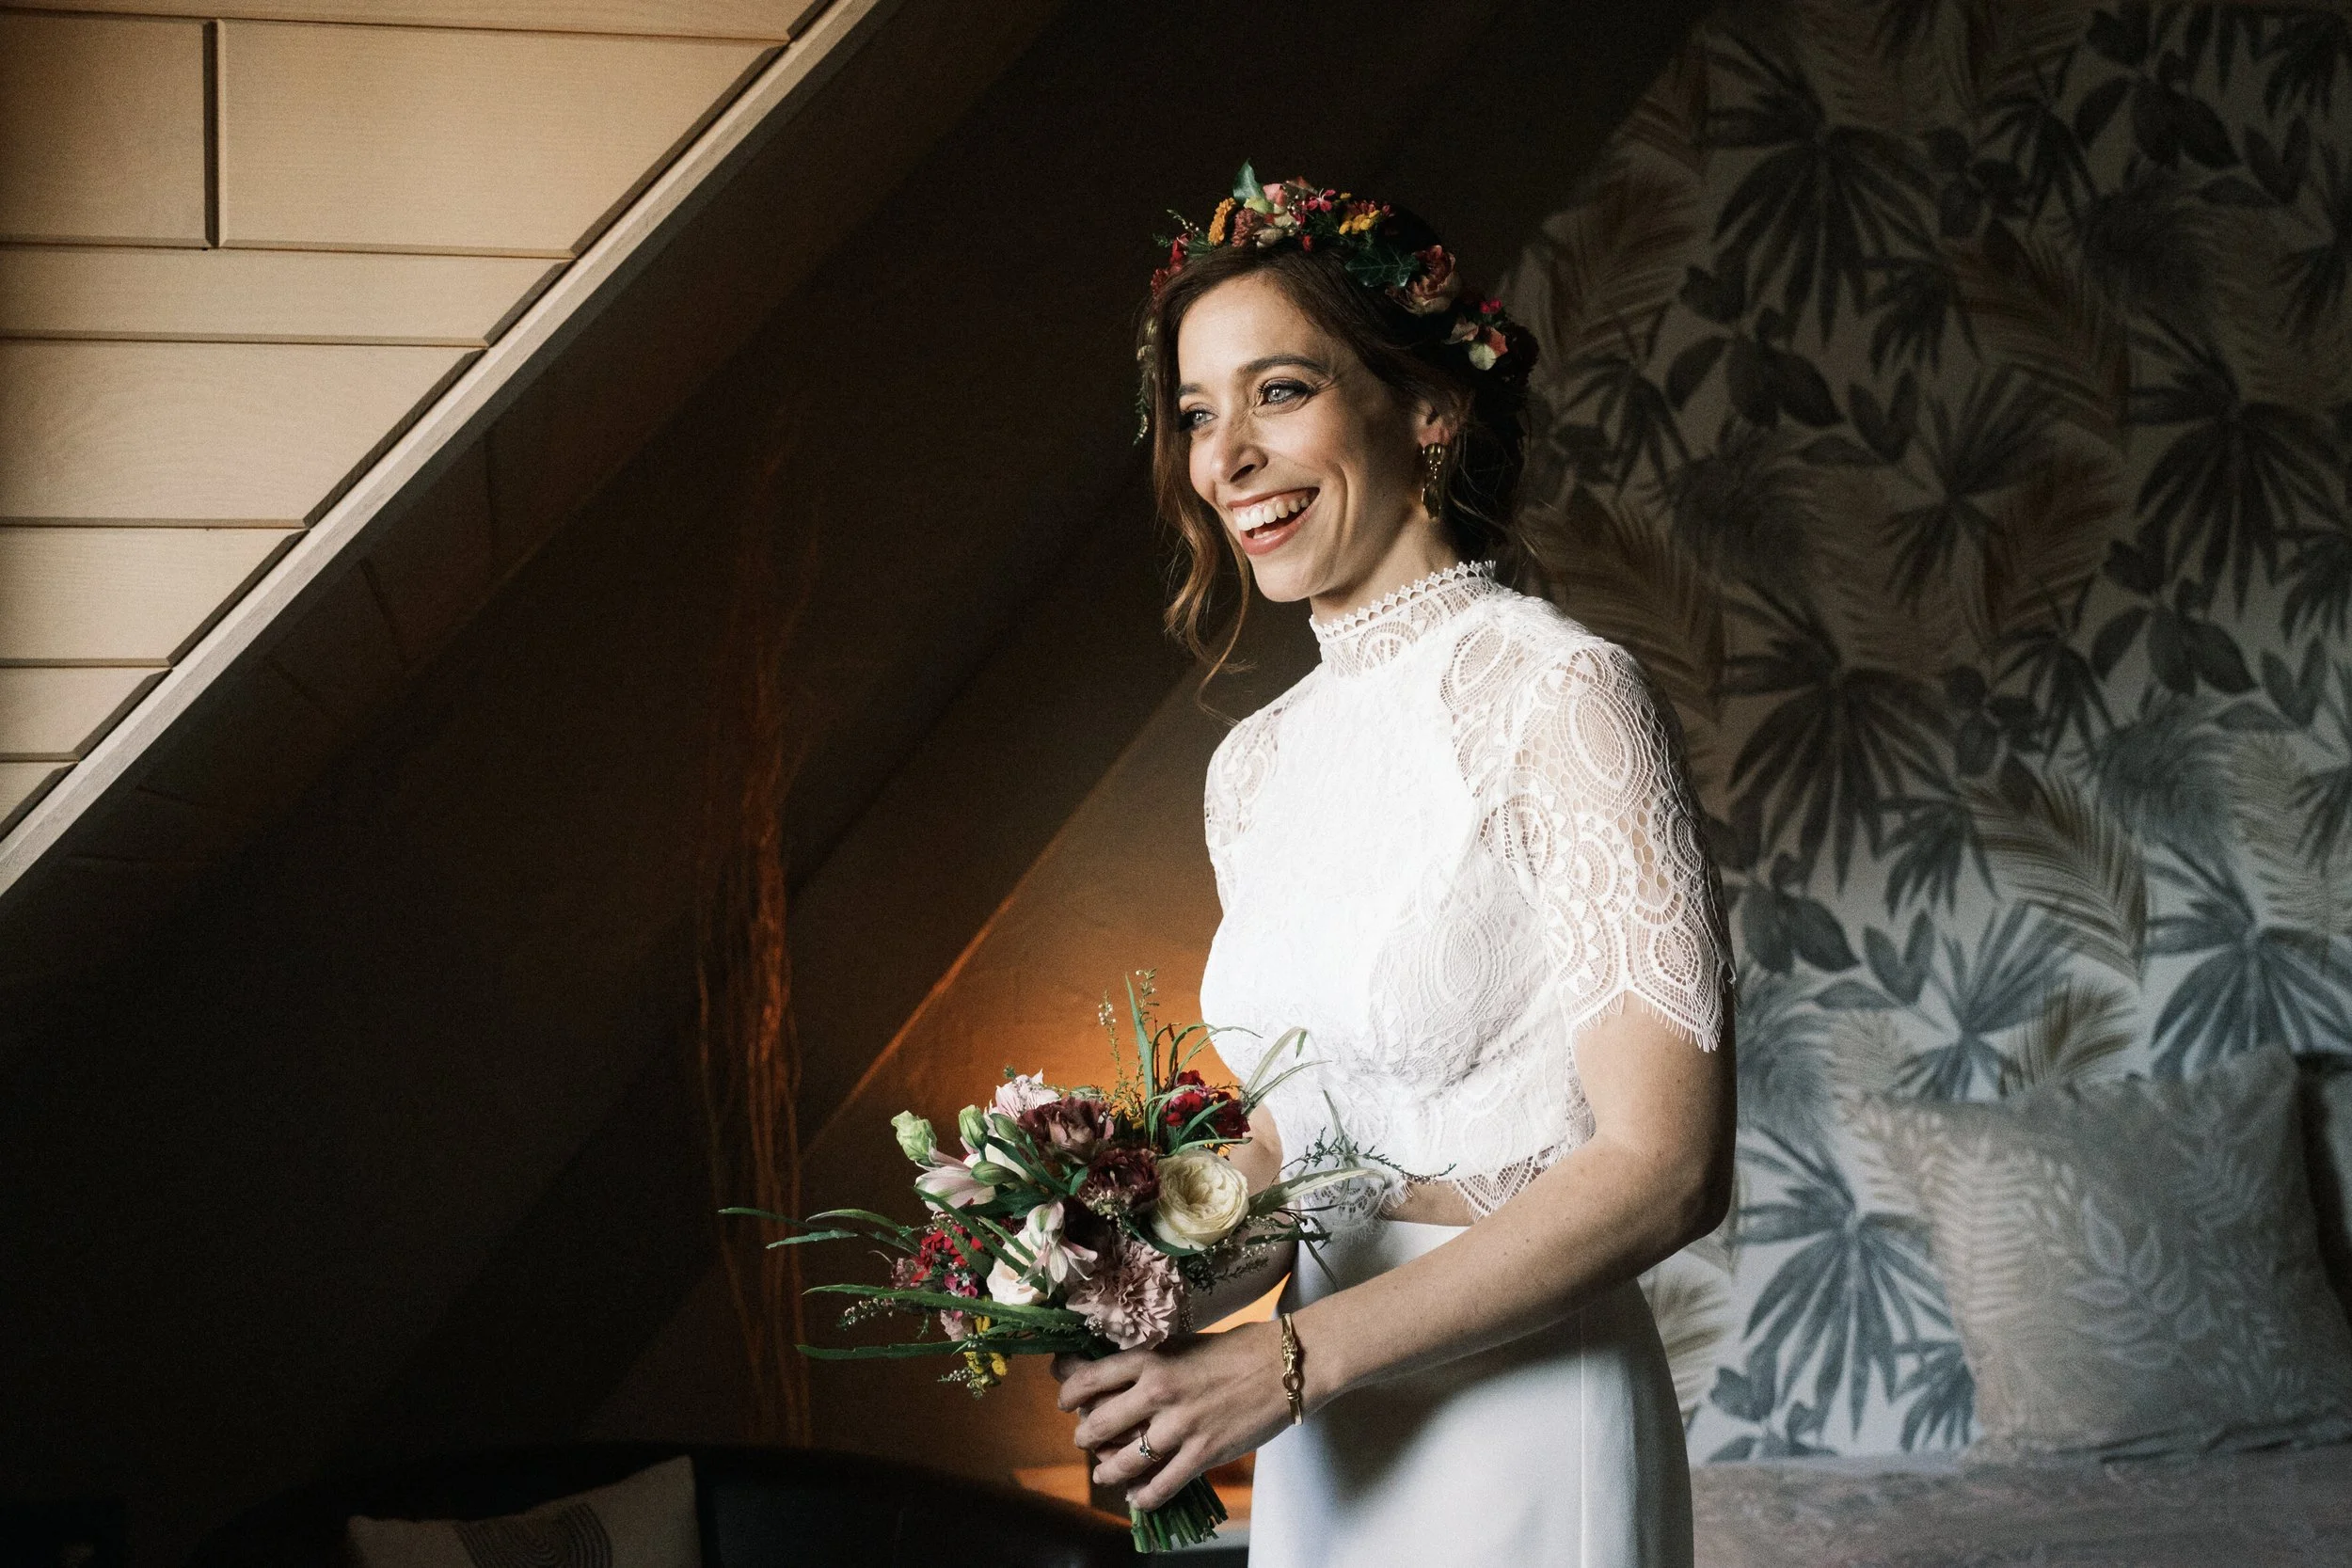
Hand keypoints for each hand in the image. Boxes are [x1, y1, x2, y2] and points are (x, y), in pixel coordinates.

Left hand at [1051, 1322, 1292, 1510]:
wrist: (1288, 1366)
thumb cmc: (1238, 1349)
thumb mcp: (1184, 1344)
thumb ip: (1150, 1361)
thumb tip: (1117, 1375)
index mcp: (1151, 1358)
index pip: (1089, 1378)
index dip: (1068, 1392)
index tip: (1065, 1401)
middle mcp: (1158, 1392)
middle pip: (1097, 1424)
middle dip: (1085, 1437)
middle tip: (1086, 1440)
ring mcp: (1180, 1426)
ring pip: (1123, 1461)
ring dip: (1107, 1472)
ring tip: (1104, 1474)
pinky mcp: (1203, 1454)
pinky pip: (1161, 1486)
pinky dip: (1144, 1496)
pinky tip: (1139, 1496)